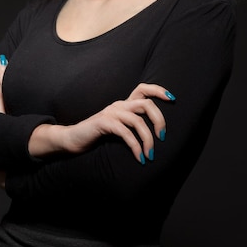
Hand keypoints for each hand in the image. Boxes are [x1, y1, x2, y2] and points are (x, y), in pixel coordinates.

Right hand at [29, 83, 174, 163]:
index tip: (173, 99)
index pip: (143, 88)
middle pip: (146, 104)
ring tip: (151, 155)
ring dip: (148, 139)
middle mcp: (119, 105)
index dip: (159, 90)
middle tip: (163, 137)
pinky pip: (125, 133)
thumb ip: (132, 127)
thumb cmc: (98, 137)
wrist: (73, 140)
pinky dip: (135, 146)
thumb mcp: (119, 129)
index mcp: (124, 104)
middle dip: (160, 120)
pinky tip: (139, 158)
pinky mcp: (104, 123)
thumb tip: (157, 136)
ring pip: (138, 120)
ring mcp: (111, 113)